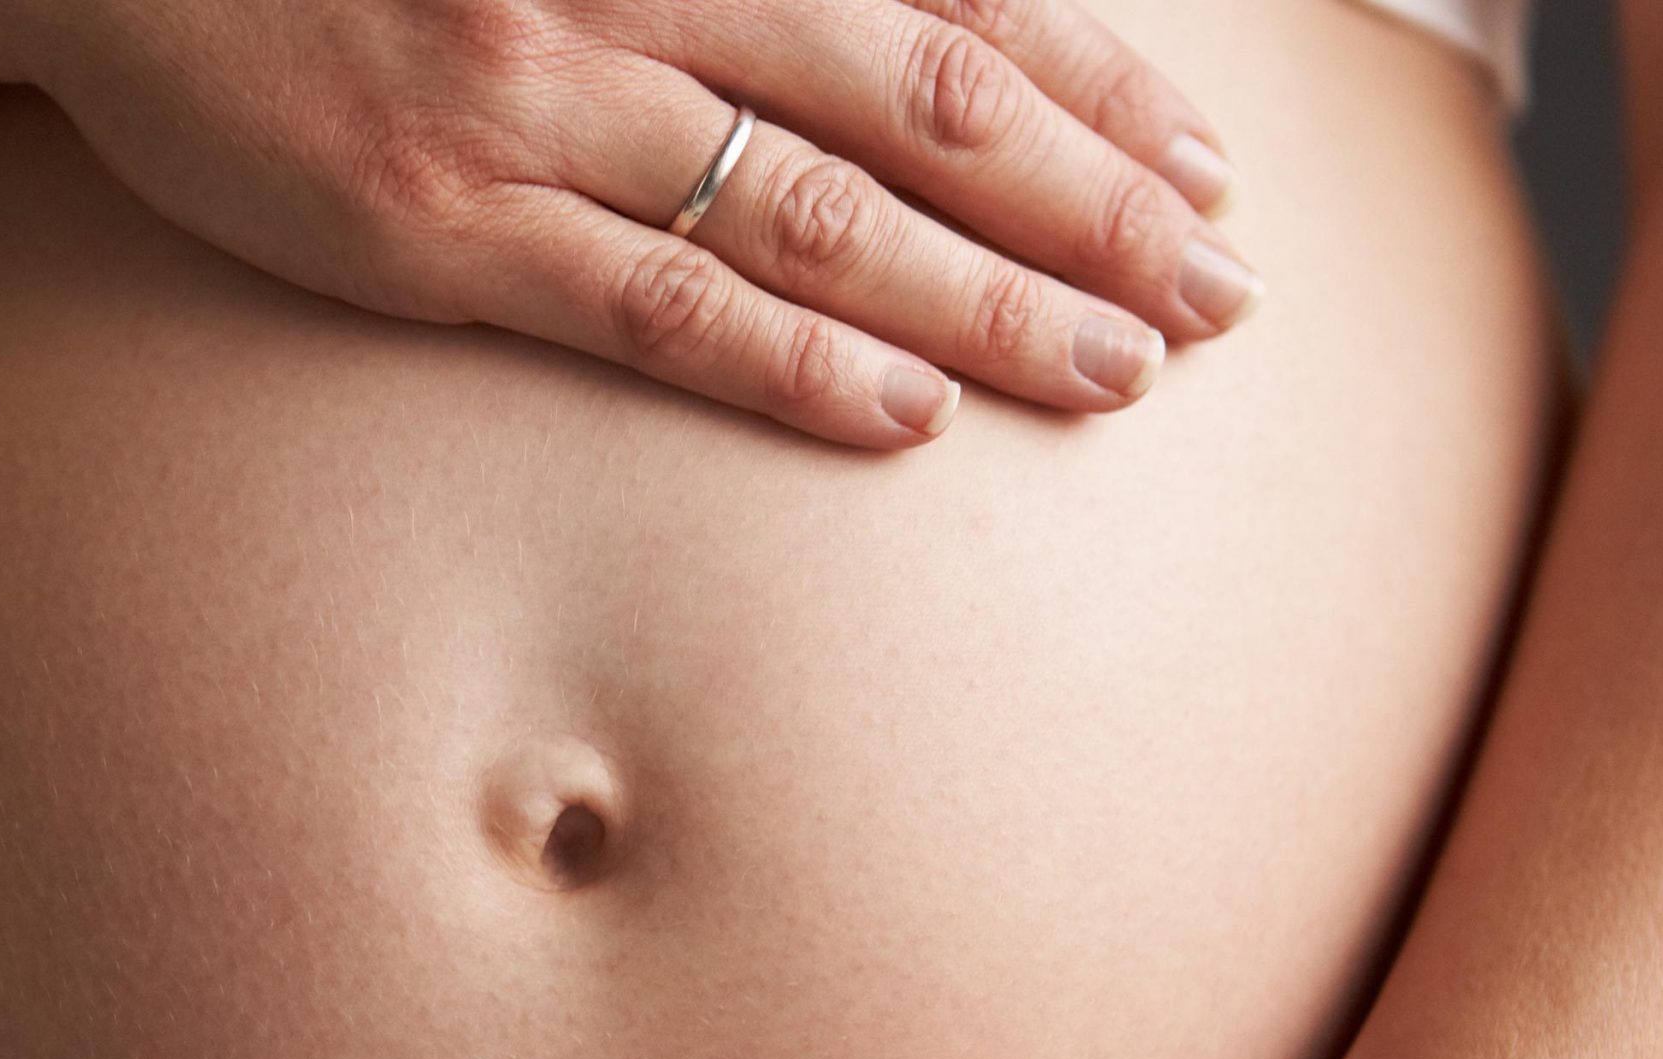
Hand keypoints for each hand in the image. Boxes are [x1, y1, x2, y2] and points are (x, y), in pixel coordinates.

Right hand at [0, 0, 1260, 445]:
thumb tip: (867, 26)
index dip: (1094, 82)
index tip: (1209, 164)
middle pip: (924, 104)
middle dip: (1094, 205)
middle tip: (1225, 296)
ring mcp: (534, 110)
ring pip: (818, 213)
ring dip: (988, 300)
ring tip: (1121, 374)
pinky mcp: (437, 230)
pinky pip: (652, 304)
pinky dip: (794, 359)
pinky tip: (910, 416)